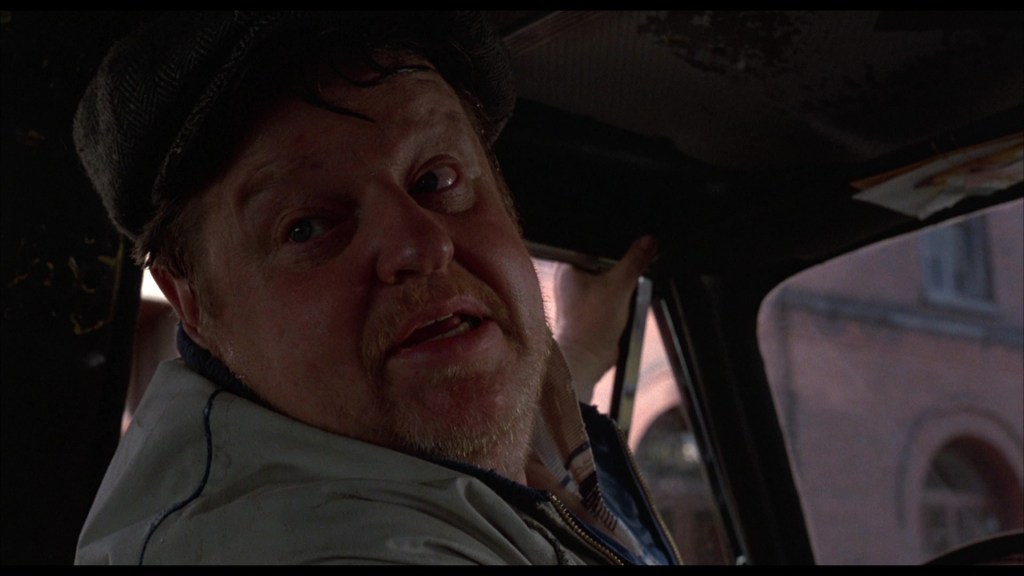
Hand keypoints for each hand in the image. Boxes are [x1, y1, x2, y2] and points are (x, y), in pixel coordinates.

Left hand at [553, 235, 657, 402]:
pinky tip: (623, 305)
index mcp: (569, 266)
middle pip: (604, 261)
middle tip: (626, 279)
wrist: (588, 358)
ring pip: (609, 278)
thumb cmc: (590, 324)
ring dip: (622, 285)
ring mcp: (580, 294)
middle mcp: (571, 278)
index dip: (615, 246)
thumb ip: (635, 260)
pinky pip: (611, 294)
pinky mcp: (591, 308)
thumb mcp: (619, 285)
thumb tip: (648, 241)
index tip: (631, 249)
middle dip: (620, 268)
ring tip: (623, 295)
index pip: (594, 244)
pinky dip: (620, 298)